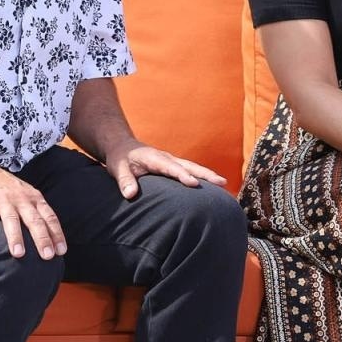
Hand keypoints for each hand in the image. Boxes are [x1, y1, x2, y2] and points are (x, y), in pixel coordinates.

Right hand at [0, 164, 67, 259]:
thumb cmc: (8, 189)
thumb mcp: (27, 196)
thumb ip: (36, 213)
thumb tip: (50, 238)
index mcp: (35, 199)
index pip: (49, 217)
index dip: (56, 234)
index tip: (61, 251)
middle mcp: (22, 199)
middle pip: (34, 220)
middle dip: (42, 238)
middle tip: (48, 256)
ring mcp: (4, 201)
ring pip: (12, 220)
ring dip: (16, 237)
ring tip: (19, 254)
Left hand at [101, 140, 225, 195]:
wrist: (123, 147)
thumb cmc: (120, 159)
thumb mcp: (117, 169)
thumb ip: (124, 181)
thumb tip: (130, 194)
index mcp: (155, 158)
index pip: (171, 168)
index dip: (183, 175)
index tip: (194, 184)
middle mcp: (167, 158)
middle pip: (189, 165)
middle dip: (205, 174)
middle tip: (222, 182)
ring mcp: (172, 161)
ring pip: (193, 167)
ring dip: (208, 175)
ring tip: (224, 184)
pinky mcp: (173, 166)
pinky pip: (190, 170)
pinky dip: (202, 176)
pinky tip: (212, 186)